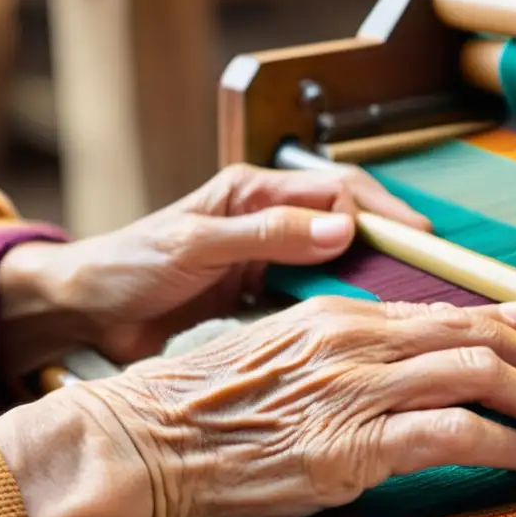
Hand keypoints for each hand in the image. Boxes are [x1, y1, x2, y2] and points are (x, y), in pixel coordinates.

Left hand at [0, 162, 430, 366]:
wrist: (86, 311)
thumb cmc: (127, 266)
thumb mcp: (196, 246)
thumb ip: (265, 235)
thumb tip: (340, 228)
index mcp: (254, 192)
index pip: (335, 190)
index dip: (381, 210)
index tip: (416, 238)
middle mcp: (268, 220)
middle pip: (346, 223)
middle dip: (388, 243)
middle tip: (429, 272)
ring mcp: (267, 258)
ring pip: (337, 261)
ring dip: (370, 277)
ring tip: (407, 302)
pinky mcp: (260, 293)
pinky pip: (314, 293)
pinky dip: (341, 305)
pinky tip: (361, 326)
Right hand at [0, 296, 515, 516]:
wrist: (130, 445)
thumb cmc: (194, 412)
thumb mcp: (271, 360)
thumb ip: (334, 352)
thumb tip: (386, 357)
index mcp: (335, 319)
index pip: (439, 312)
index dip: (501, 321)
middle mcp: (353, 342)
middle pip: (472, 334)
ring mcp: (354, 391)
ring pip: (476, 374)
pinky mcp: (351, 447)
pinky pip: (453, 434)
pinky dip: (503, 444)